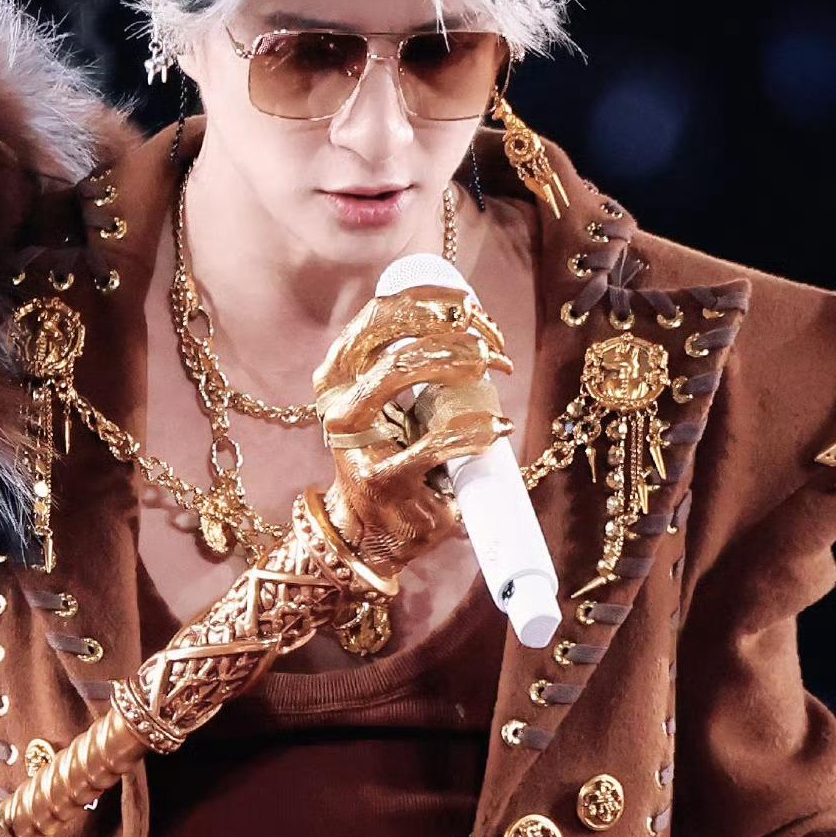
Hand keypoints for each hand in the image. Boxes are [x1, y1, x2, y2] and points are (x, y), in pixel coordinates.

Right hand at [311, 283, 511, 561]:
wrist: (369, 537)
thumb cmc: (392, 462)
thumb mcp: (394, 408)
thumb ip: (414, 369)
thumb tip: (471, 328)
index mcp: (340, 372)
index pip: (380, 312)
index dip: (429, 299)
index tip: (471, 306)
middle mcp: (337, 396)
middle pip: (392, 331)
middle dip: (450, 327)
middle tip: (490, 341)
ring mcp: (354, 436)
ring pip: (402, 368)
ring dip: (458, 360)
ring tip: (496, 368)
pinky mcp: (381, 477)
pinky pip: (433, 442)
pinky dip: (474, 432)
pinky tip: (498, 429)